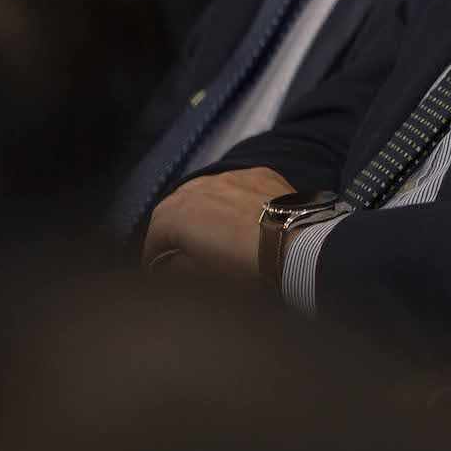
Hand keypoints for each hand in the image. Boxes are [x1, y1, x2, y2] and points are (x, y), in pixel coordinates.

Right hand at [140, 168, 294, 280]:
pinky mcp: (258, 173)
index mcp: (175, 215)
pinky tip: (243, 218)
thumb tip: (167, 266)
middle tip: (180, 252)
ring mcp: (229, 175)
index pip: (154, 237)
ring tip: (212, 234)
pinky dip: (232, 200)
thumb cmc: (243, 267)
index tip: (158, 272)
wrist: (296, 246)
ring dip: (202, 211)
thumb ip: (176, 268)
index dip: (154, 258)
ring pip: (205, 192)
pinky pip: (235, 186)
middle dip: (175, 230)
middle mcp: (197, 187)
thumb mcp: (201, 277)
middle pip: (176, 208)